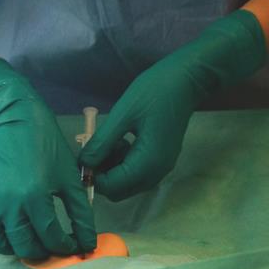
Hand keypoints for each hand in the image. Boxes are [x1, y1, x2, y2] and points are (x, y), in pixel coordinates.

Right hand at [0, 58, 96, 258]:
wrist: (12, 121)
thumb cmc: (45, 146)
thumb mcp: (68, 177)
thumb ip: (81, 212)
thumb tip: (89, 243)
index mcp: (35, 197)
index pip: (51, 238)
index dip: (65, 246)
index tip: (71, 245)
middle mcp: (8, 205)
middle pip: (25, 246)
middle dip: (42, 250)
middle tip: (50, 243)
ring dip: (13, 246)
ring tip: (26, 236)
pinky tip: (1, 225)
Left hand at [78, 10, 265, 200]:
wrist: (186, 79)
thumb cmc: (154, 92)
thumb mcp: (123, 114)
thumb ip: (102, 142)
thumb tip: (84, 164)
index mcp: (148, 163)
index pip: (112, 187)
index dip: (93, 177)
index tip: (81, 157)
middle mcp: (156, 172)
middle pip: (120, 189)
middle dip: (102, 173)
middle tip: (93, 147)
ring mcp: (161, 166)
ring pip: (128, 181)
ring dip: (112, 166)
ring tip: (108, 139)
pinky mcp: (162, 158)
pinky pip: (137, 170)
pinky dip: (124, 161)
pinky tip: (120, 139)